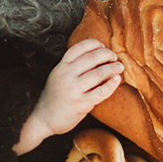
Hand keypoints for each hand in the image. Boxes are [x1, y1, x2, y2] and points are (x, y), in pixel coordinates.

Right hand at [14, 39, 122, 153]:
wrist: (43, 118)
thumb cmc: (54, 96)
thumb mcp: (58, 76)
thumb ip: (73, 66)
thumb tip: (97, 55)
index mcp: (61, 66)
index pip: (79, 48)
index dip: (94, 43)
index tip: (102, 45)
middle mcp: (66, 75)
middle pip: (92, 58)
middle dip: (107, 54)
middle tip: (114, 57)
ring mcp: (74, 89)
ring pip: (99, 73)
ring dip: (113, 68)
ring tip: (119, 67)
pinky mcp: (81, 103)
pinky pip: (101, 91)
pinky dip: (112, 84)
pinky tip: (117, 80)